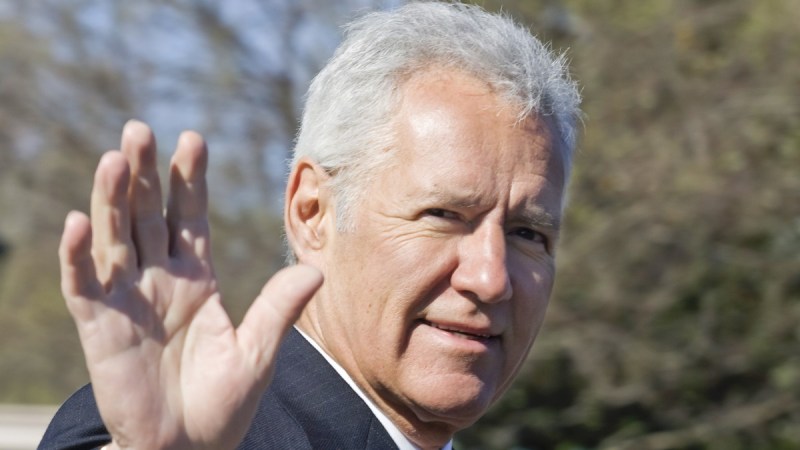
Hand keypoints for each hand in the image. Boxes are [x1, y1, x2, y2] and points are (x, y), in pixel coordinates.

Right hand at [58, 120, 321, 448]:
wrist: (188, 449)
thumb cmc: (223, 404)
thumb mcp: (258, 352)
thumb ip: (279, 308)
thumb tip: (316, 269)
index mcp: (196, 279)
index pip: (189, 217)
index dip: (189, 179)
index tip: (192, 138)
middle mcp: (158, 280)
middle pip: (147, 216)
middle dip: (145, 175)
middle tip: (139, 130)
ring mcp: (127, 301)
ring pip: (114, 239)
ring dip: (110, 200)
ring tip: (115, 159)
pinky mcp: (99, 329)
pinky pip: (83, 287)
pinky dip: (78, 258)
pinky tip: (78, 224)